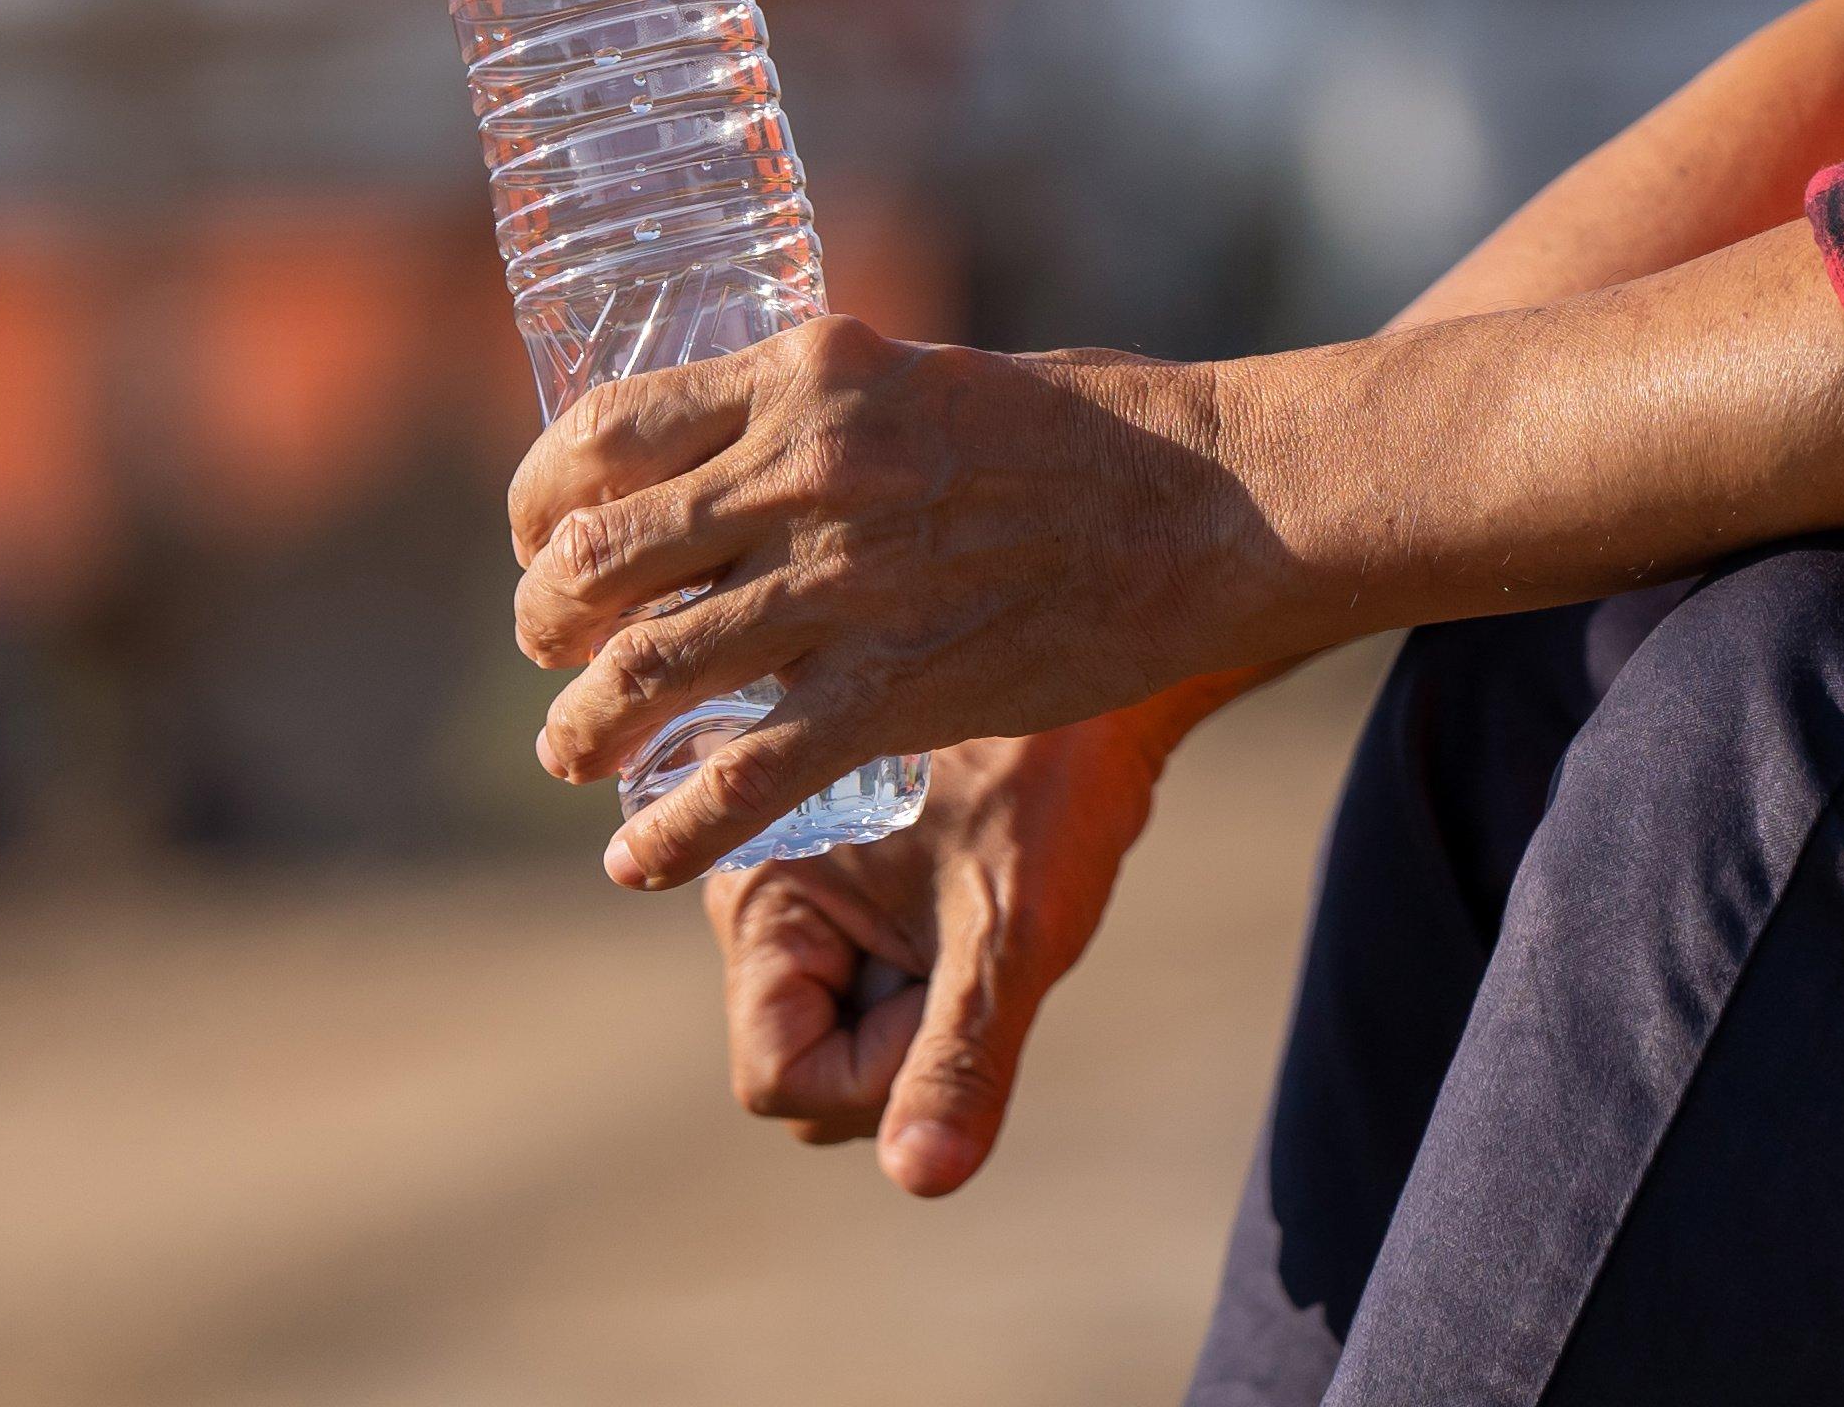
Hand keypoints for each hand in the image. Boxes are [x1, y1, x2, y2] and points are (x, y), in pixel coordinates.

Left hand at [509, 320, 1274, 885]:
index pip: (602, 433)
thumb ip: (816, 419)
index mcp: (804, 373)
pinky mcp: (892, 687)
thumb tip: (729, 467)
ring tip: (572, 753)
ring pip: (646, 671)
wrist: (1202, 501)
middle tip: (548, 653)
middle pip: (600, 558)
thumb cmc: (1076, 429)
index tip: (541, 540)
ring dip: (582, 728)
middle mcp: (803, 467)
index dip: (541, 501)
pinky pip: (740, 776)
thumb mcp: (917, 376)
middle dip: (547, 621)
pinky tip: (635, 862)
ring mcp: (843, 581)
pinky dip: (668, 832)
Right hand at [707, 709, 1170, 1194]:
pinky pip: (869, 989)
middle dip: (896, 1039)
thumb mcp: (1011, 930)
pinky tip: (965, 902)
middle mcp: (748, 898)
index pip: (777, 1082)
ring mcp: (793, 894)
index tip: (949, 981)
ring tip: (968, 909)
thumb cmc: (1050, 786)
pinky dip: (923, 971)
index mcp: (754, 900)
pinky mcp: (838, 888)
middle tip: (967, 938)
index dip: (876, 1069)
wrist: (1095, 665)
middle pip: (805, 1071)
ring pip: (842, 1036)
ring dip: (915, 1003)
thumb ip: (960, 1058)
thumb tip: (918, 1178)